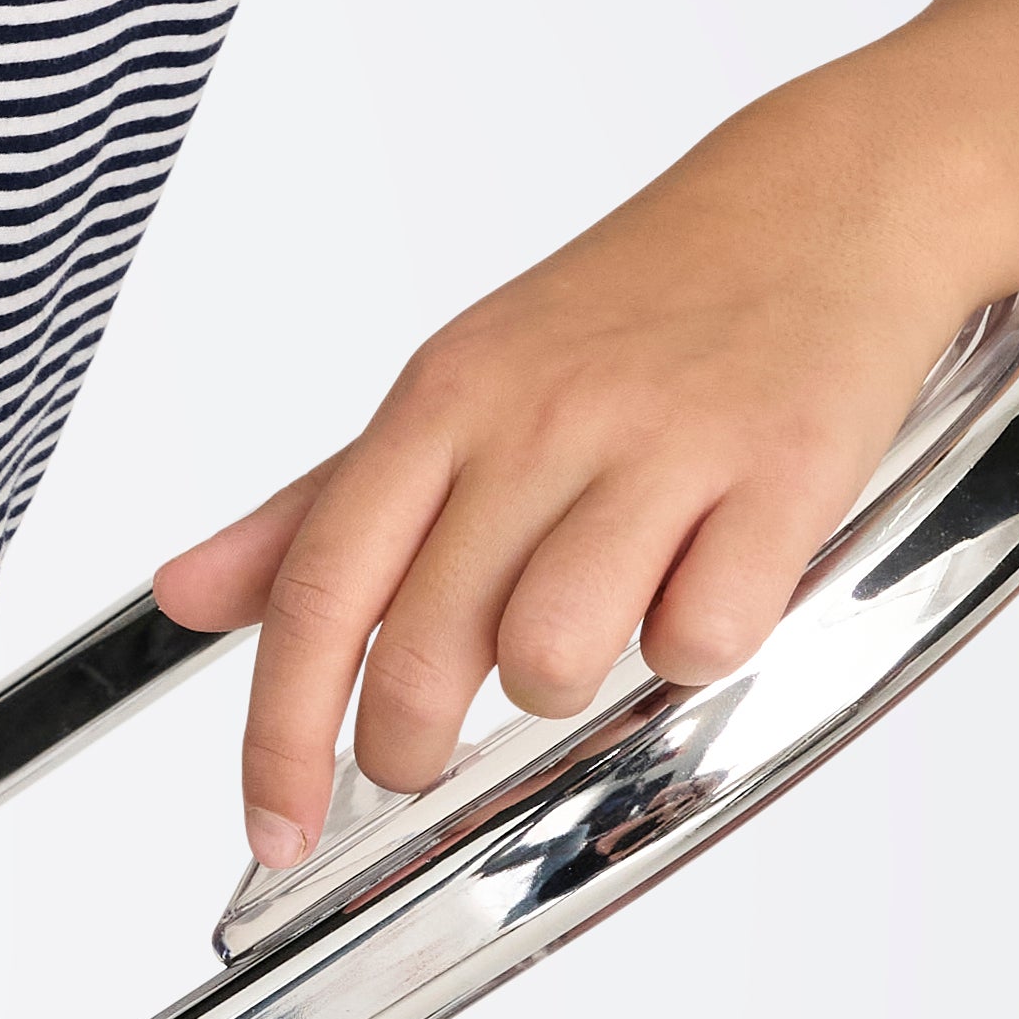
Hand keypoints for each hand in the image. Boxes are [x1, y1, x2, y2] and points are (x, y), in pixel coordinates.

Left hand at [152, 93, 985, 871]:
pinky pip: (699, 638)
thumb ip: (324, 505)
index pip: (318, 591)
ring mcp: (659, 445)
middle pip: (423, 649)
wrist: (832, 194)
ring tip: (594, 628)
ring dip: (563, 685)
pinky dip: (697, 647)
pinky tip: (704, 586)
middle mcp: (537, 419)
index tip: (273, 824)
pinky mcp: (779, 473)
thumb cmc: (638, 305)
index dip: (278, 734)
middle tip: (423, 756)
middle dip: (409, 745)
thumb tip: (186, 595)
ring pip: (552, 655)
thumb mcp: (460, 380)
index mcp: (444, 400)